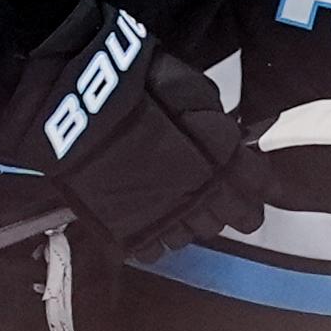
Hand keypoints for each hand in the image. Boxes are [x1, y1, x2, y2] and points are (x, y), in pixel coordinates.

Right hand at [0, 0, 270, 262]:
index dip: (260, 184)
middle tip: (226, 196)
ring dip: (197, 220)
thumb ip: (213, 116)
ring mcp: (160, 215)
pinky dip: (160, 235)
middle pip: (232, 216)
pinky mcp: (126, 228)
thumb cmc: (129, 83)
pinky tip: (155, 217)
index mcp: (216, 157)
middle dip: (233, 206)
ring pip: (195, 234)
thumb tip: (233, 135)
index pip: (255, 183)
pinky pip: (156, 246)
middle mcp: (195, 193)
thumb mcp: (185, 84)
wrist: (70, 103)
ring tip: (187, 203)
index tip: (260, 183)